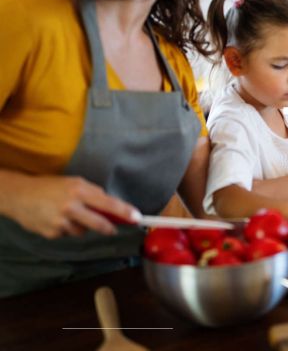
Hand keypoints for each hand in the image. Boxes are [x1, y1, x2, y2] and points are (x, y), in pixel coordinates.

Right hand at [8, 175, 137, 238]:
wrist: (19, 196)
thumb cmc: (50, 187)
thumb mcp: (74, 183)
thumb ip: (93, 194)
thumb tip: (112, 207)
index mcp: (79, 190)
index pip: (108, 203)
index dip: (124, 212)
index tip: (137, 218)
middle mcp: (71, 206)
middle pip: (99, 224)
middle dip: (109, 228)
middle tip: (114, 228)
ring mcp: (60, 221)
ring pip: (83, 231)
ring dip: (82, 226)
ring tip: (69, 214)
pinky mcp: (52, 233)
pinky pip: (68, 234)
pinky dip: (67, 229)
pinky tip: (56, 219)